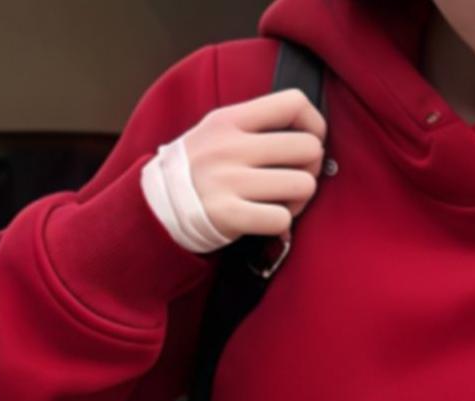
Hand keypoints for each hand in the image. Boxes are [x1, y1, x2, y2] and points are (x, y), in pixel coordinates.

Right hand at [182, 87, 327, 244]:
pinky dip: (281, 224)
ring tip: (281, 202)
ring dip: (300, 200)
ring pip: (303, 185)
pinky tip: (267, 220)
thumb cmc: (202, 169)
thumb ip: (259, 127)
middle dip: (311, 168)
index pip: (294, 102)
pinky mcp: (228, 215)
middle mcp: (230, 145)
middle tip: (295, 179)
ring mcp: (228, 180)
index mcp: (231, 119)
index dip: (315, 126)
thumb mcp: (220, 131)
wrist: (159, 205)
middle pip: (308, 148)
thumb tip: (313, 137)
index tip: (308, 144)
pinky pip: (282, 219)